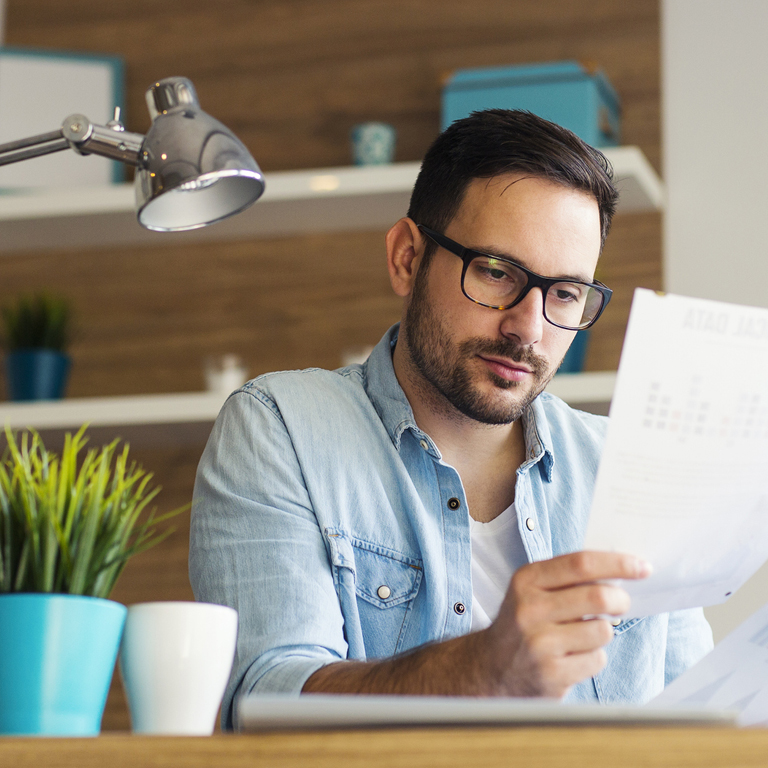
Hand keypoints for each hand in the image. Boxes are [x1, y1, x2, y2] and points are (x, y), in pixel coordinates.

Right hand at [483, 551, 650, 698]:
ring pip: (602, 631)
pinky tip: (573, 657)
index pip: (581, 563)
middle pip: (597, 596)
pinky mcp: (551, 674)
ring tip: (583, 635)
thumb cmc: (524, 621)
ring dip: (602, 632)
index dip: (617, 563)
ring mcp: (539, 643)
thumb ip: (568, 577)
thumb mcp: (533, 589)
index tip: (642, 566)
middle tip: (622, 603)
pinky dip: (593, 657)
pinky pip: (596, 660)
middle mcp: (529, 609)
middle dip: (621, 600)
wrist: (491, 665)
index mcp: (527, 580)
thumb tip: (621, 570)